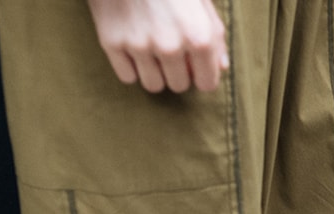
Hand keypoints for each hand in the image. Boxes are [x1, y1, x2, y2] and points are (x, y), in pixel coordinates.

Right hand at [86, 0, 228, 92]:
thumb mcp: (202, 3)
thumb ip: (215, 37)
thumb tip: (220, 67)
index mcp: (200, 38)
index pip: (206, 84)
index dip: (201, 74)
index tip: (194, 64)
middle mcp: (171, 47)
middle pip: (179, 86)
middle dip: (177, 72)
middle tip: (170, 51)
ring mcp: (140, 46)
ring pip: (154, 85)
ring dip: (155, 73)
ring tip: (152, 50)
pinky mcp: (112, 43)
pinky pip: (127, 77)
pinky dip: (131, 67)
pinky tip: (133, 48)